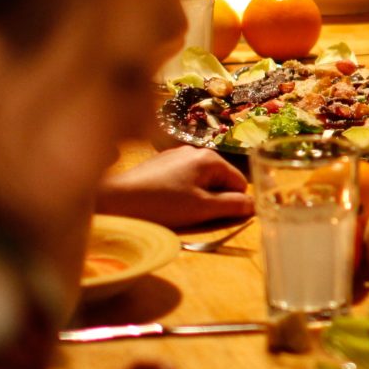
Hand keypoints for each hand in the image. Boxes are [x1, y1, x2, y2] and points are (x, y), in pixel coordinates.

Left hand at [100, 146, 251, 229]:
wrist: (114, 200)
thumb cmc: (161, 204)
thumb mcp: (201, 208)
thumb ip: (232, 205)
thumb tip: (253, 204)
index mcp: (209, 158)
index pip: (239, 182)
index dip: (235, 202)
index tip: (222, 218)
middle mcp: (194, 150)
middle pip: (220, 179)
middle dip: (215, 198)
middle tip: (197, 215)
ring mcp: (175, 155)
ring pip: (201, 180)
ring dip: (198, 197)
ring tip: (180, 211)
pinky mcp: (160, 163)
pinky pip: (183, 178)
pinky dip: (182, 192)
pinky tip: (166, 203)